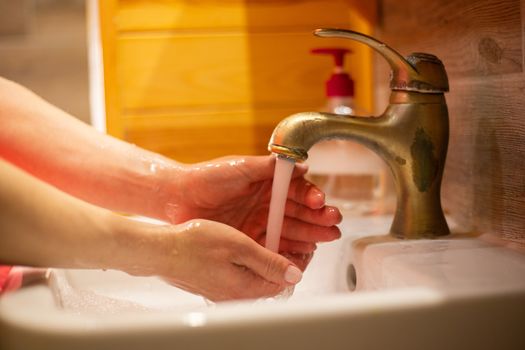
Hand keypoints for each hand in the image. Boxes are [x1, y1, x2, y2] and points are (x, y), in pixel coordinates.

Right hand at [151, 219, 303, 300]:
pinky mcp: (217, 284)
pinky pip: (243, 275)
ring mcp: (227, 291)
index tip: (303, 242)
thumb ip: (269, 262)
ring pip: (259, 276)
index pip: (287, 281)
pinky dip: (252, 260)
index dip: (299, 260)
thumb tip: (294, 274)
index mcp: (248, 288)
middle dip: (286, 259)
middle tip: (289, 235)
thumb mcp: (239, 247)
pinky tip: (248, 244)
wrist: (160, 251)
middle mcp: (239, 295)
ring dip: (269, 258)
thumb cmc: (194, 245)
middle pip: (274, 280)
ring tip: (271, 235)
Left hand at [160, 156, 341, 256]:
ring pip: (290, 230)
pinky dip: (290, 250)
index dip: (310, 196)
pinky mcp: (250, 240)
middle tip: (334, 225)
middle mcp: (267, 203)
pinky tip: (304, 252)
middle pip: (298, 212)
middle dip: (317, 218)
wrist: (179, 198)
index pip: (296, 190)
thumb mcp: (241, 167)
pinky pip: (274, 246)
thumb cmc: (208, 177)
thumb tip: (301, 164)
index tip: (319, 202)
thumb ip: (270, 167)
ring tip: (326, 239)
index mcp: (267, 183)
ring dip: (310, 234)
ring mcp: (259, 223)